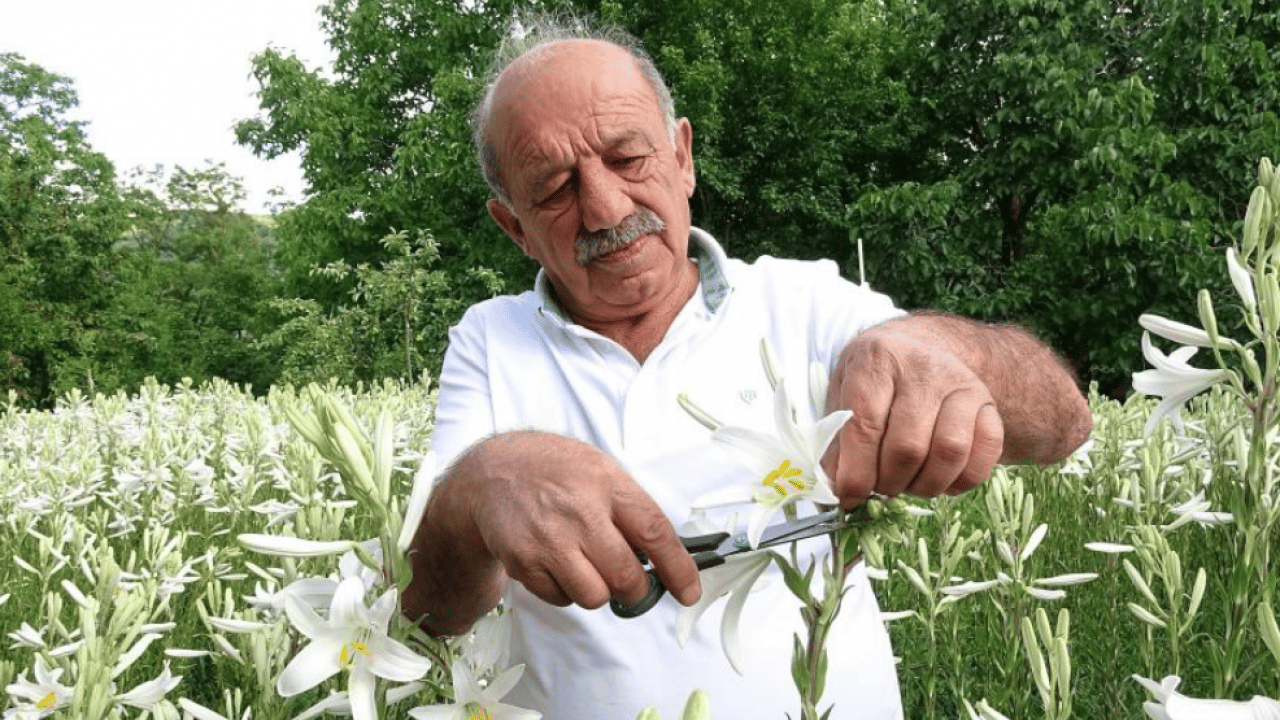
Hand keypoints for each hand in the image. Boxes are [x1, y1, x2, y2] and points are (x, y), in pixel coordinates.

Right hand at [463, 432, 701, 610]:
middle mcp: (579, 511)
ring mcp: (549, 539)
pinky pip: (562, 599)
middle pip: (626, 576)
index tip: (688, 592)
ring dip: (598, 590)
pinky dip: (566, 590)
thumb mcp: (599, 470)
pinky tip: (557, 561)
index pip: (655, 533)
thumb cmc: (554, 472)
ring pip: (595, 596)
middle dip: (635, 588)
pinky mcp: (523, 562)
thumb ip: (631, 510)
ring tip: (585, 563)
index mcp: (607, 483)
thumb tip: (666, 558)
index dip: (678, 568)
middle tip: (631, 581)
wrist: (491, 473)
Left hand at [822, 324, 1004, 504]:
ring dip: (924, 485)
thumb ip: (836, 439)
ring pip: (950, 452)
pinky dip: (961, 480)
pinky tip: (939, 478)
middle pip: (908, 446)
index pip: (865, 424)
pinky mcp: (989, 405)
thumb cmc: (875, 377)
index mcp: (877, 360)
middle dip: (889, 482)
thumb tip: (838, 489)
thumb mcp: (843, 392)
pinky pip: (985, 455)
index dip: (856, 472)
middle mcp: (924, 368)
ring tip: (906, 483)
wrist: (925, 347)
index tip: (849, 497)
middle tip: (879, 487)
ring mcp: (963, 385)